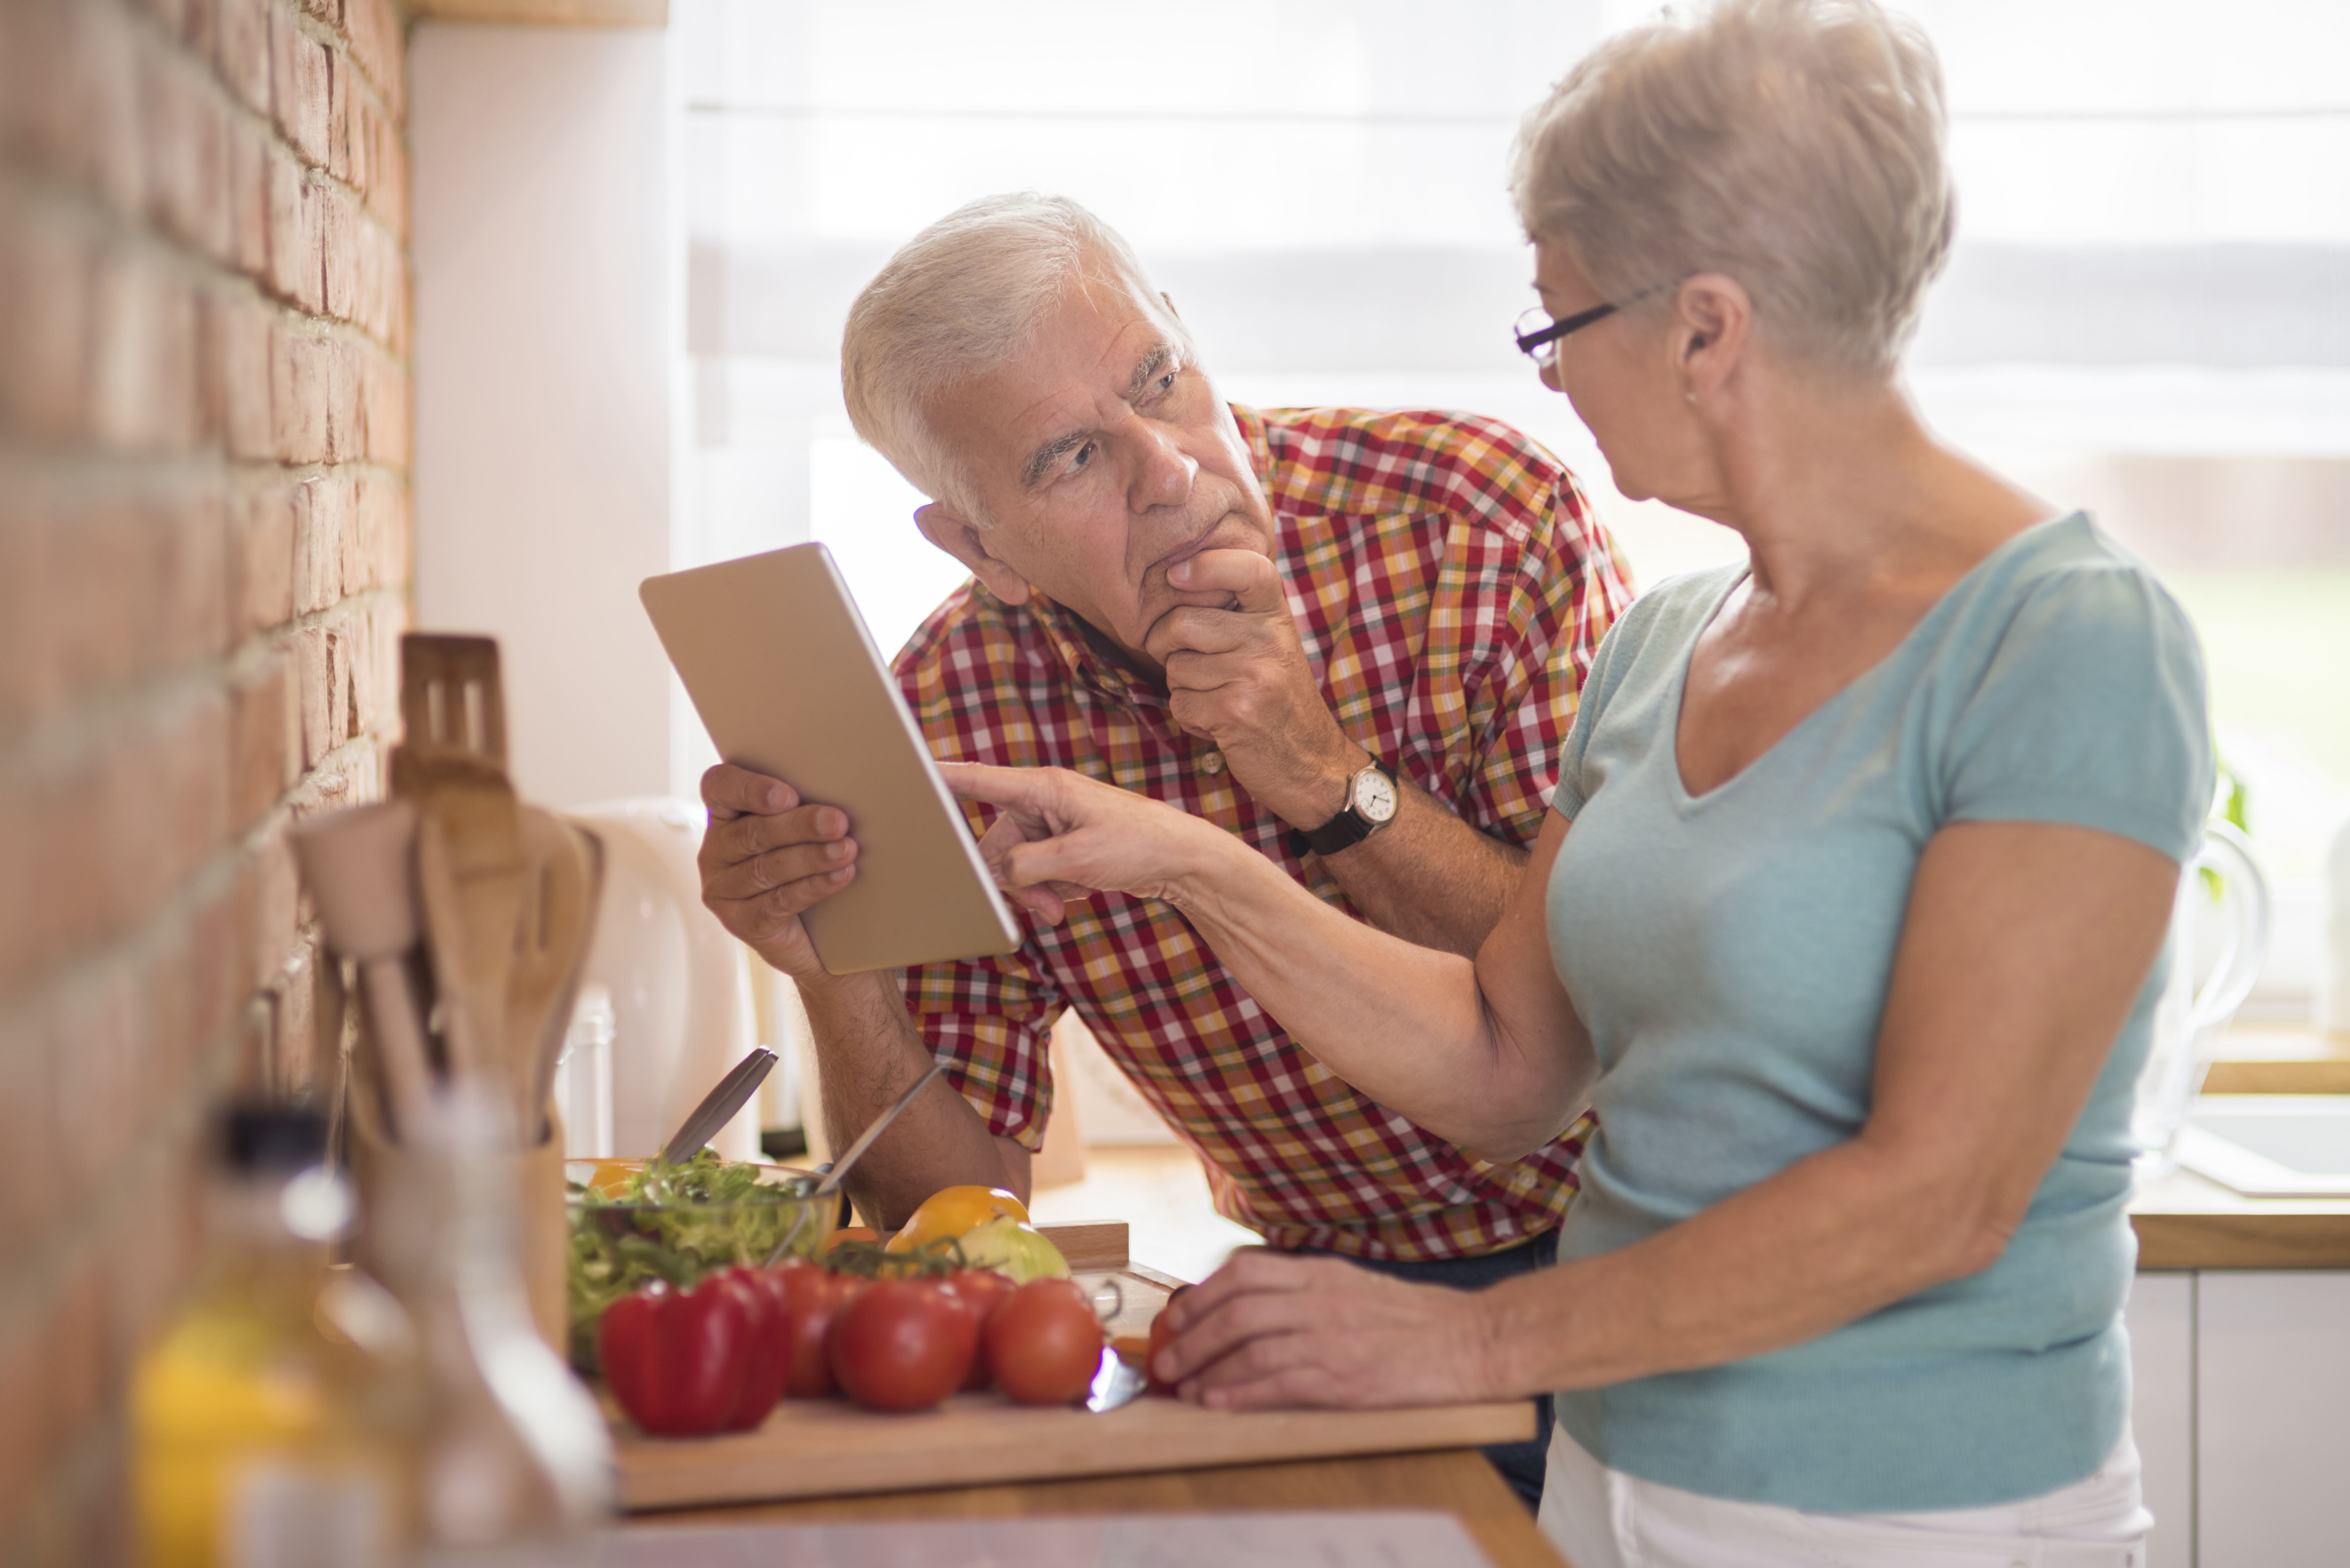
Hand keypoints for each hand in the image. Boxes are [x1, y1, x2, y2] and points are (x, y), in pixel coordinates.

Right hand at [696, 763, 859, 978]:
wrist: (814, 930)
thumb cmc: (808, 863)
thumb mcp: (801, 829)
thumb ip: (804, 807)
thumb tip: (837, 798)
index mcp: (725, 814)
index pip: (719, 787)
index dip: (749, 789)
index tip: (788, 796)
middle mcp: (715, 851)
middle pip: (752, 832)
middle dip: (798, 826)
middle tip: (837, 822)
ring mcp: (723, 889)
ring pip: (765, 868)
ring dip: (811, 857)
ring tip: (846, 850)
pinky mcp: (740, 921)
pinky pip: (777, 902)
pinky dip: (812, 887)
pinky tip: (839, 877)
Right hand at [942, 762, 1235, 924]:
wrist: (1183, 862)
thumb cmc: (1139, 845)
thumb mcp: (1076, 860)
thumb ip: (1025, 865)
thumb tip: (996, 873)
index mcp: (1042, 788)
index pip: (976, 779)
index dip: (937, 778)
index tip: (901, 772)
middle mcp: (1042, 801)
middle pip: (992, 840)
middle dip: (1008, 879)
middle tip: (1042, 904)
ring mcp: (1052, 824)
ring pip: (1013, 864)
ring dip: (1031, 891)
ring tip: (1060, 906)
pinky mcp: (1062, 845)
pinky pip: (1034, 872)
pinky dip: (1047, 890)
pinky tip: (1072, 897)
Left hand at [1143, 549, 1363, 827]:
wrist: (1313, 762)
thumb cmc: (1279, 701)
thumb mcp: (1271, 644)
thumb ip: (1237, 614)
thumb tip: (1174, 581)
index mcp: (1276, 616)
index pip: (1247, 568)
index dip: (1205, 565)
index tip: (1175, 575)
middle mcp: (1268, 639)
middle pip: (1181, 622)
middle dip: (1164, 645)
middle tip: (1186, 661)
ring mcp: (1253, 675)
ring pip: (1175, 667)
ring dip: (1183, 689)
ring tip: (1216, 698)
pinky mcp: (1235, 711)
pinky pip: (1180, 703)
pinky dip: (1190, 718)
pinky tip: (1218, 722)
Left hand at [1149, 1248, 1510, 1410]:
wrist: (1471, 1340)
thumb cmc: (1416, 1320)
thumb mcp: (1355, 1288)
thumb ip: (1308, 1293)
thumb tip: (1256, 1305)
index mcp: (1323, 1273)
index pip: (1244, 1272)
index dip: (1202, 1294)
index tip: (1176, 1314)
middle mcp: (1320, 1299)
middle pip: (1235, 1309)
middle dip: (1191, 1334)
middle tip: (1167, 1358)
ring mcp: (1331, 1337)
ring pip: (1248, 1344)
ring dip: (1207, 1365)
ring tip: (1184, 1384)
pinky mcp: (1343, 1376)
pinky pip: (1278, 1381)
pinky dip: (1240, 1391)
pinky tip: (1218, 1400)